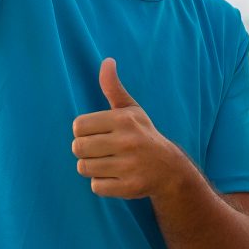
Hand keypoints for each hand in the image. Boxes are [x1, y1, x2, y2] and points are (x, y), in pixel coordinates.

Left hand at [71, 59, 185, 200]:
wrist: (170, 170)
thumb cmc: (143, 136)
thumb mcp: (131, 110)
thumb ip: (113, 88)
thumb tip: (107, 61)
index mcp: (124, 120)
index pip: (78, 126)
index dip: (83, 131)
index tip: (97, 134)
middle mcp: (127, 142)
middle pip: (78, 147)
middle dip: (85, 151)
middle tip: (100, 151)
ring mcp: (129, 166)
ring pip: (84, 168)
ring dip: (92, 168)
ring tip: (109, 163)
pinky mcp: (129, 187)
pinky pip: (96, 186)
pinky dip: (102, 184)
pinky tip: (116, 177)